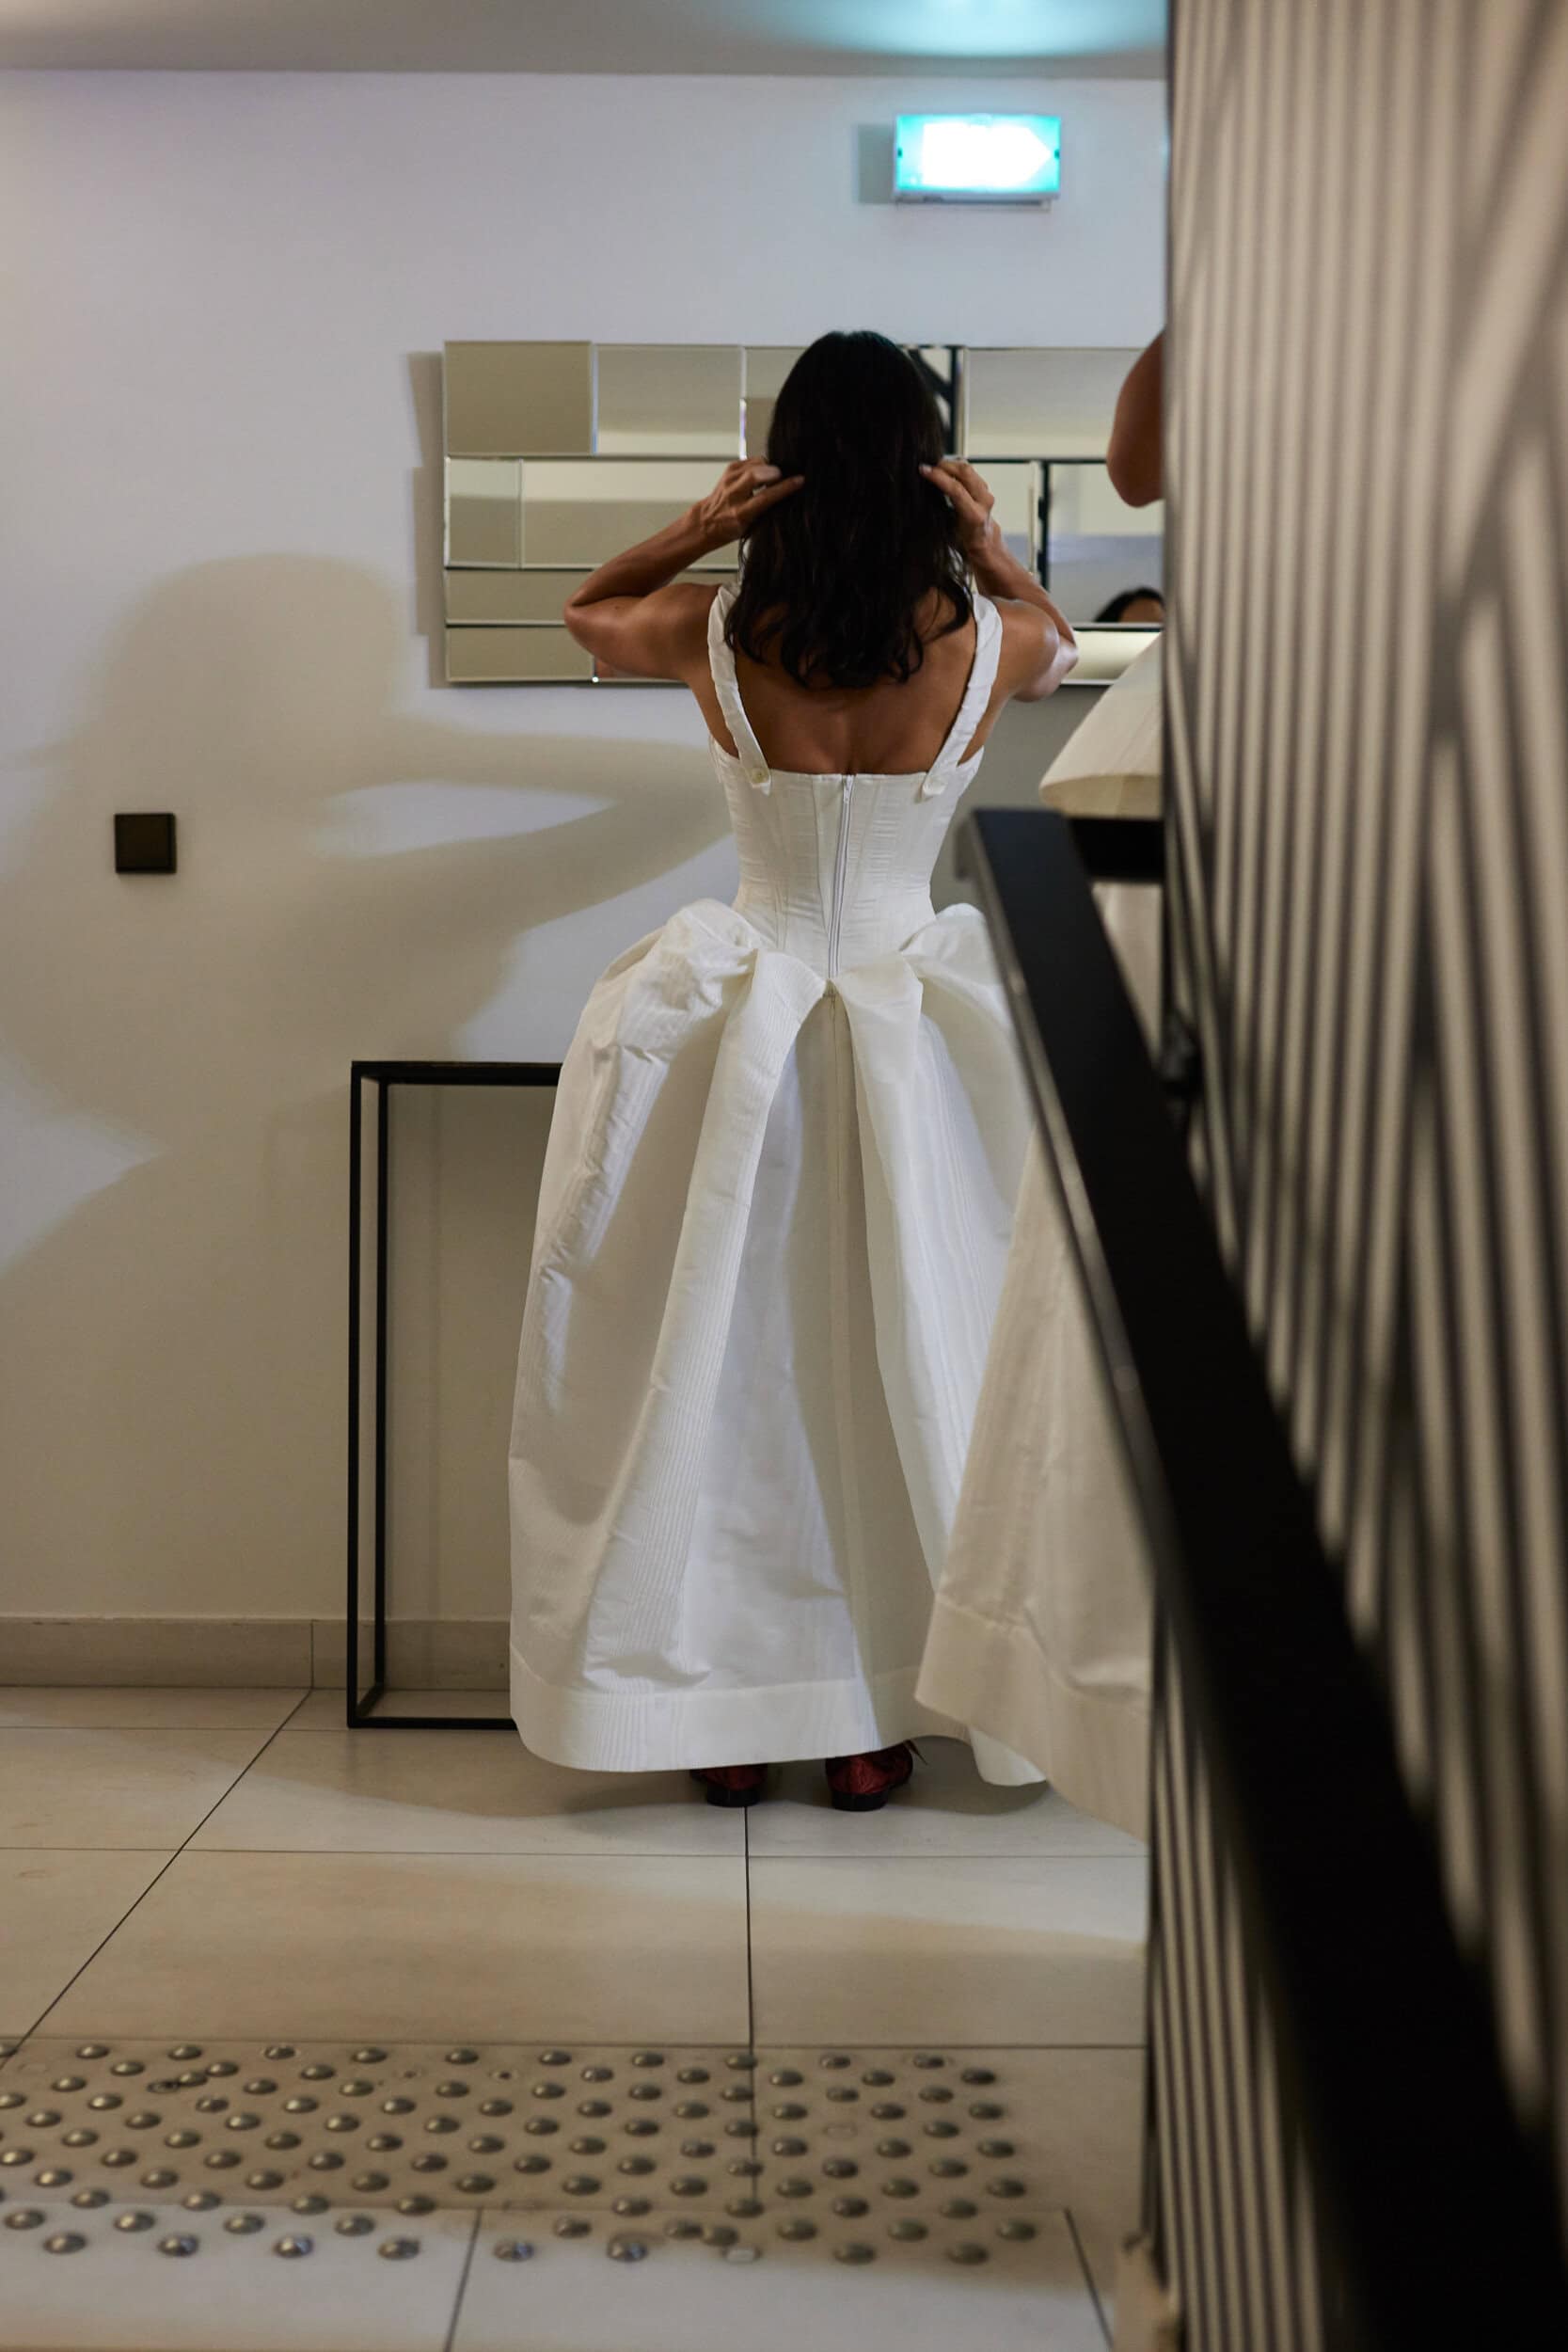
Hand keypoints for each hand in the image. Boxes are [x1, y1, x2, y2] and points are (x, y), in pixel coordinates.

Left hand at [690, 459, 804, 550]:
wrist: (707, 521)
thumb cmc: (731, 526)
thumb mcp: (751, 527)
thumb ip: (766, 510)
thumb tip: (787, 494)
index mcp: (740, 513)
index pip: (765, 497)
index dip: (784, 487)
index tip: (799, 480)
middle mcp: (733, 495)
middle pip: (756, 475)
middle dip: (773, 472)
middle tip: (782, 476)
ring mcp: (729, 480)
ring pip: (755, 464)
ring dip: (768, 468)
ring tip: (772, 477)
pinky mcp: (729, 470)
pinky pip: (751, 461)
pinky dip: (760, 465)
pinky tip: (761, 474)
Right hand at [920, 459, 1003, 566]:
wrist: (983, 542)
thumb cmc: (964, 540)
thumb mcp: (948, 532)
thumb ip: (940, 512)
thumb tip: (923, 495)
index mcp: (974, 516)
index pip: (956, 489)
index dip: (938, 477)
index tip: (924, 470)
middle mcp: (984, 502)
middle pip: (965, 472)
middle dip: (944, 465)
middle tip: (929, 467)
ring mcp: (986, 492)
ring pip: (968, 468)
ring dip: (950, 465)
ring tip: (935, 469)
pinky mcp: (984, 487)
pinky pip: (969, 471)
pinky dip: (955, 468)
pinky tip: (945, 471)